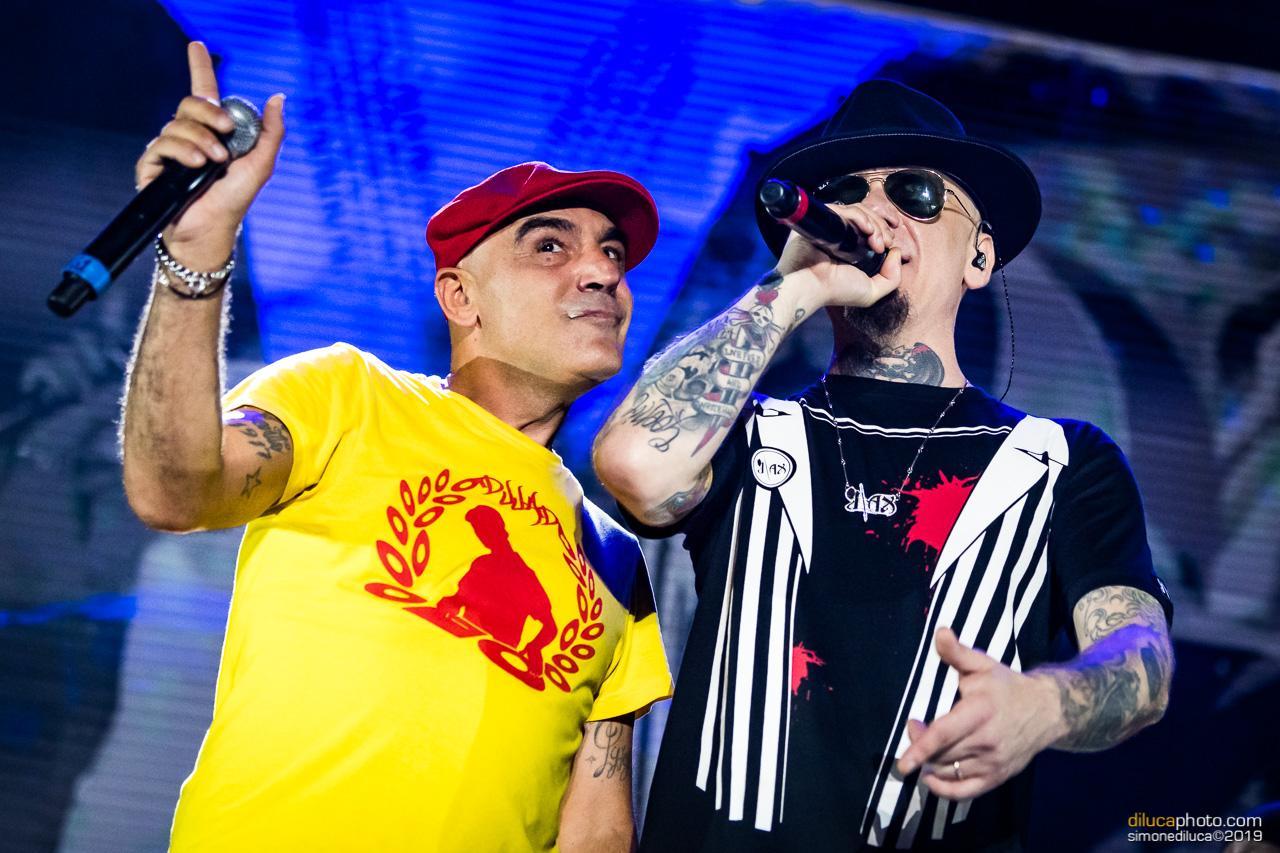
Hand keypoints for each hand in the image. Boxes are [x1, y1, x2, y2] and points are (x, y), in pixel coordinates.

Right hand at [135, 42, 284, 269]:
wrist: (210, 230)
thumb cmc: (235, 200)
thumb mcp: (260, 164)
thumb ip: (270, 132)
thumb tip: (278, 97)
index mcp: (214, 131)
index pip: (204, 92)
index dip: (199, 67)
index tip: (198, 45)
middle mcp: (189, 136)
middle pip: (190, 103)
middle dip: (210, 113)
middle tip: (227, 131)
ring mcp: (169, 149)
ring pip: (177, 124)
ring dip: (200, 140)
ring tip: (214, 162)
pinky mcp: (151, 165)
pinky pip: (160, 143)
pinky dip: (181, 151)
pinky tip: (195, 165)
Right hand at [773, 201, 901, 314]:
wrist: (810, 287)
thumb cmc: (836, 291)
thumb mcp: (872, 292)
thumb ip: (892, 277)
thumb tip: (896, 251)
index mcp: (851, 246)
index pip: (872, 226)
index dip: (884, 230)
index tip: (890, 244)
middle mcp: (842, 233)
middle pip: (868, 216)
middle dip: (882, 228)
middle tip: (884, 244)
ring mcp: (831, 224)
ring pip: (859, 210)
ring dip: (874, 223)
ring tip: (876, 242)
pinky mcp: (822, 218)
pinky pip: (844, 209)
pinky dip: (860, 217)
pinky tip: (867, 231)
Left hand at [895, 627, 1061, 799]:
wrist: (1047, 711)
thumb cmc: (1007, 686)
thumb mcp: (982, 665)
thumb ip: (957, 652)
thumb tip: (939, 632)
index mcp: (980, 712)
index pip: (945, 733)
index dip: (921, 747)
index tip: (904, 762)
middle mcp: (987, 741)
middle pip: (942, 755)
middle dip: (919, 746)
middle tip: (915, 726)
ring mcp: (994, 762)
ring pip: (950, 773)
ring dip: (929, 764)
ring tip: (926, 745)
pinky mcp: (998, 776)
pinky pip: (966, 792)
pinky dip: (945, 790)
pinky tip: (932, 779)